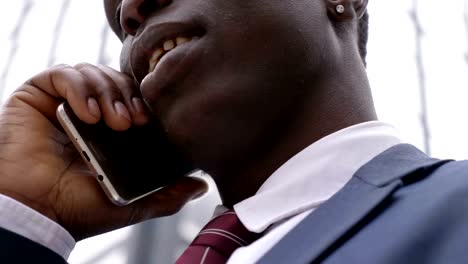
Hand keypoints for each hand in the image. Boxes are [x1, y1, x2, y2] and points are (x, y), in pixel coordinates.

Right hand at [0, 63, 206, 240]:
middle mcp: (89, 113)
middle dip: (126, 96)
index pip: (133, 99)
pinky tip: (85, 113)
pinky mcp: (39, 94)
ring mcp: (64, 102)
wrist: (36, 212)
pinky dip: (78, 87)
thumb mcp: (133, 204)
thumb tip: (201, 185)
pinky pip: (63, 73)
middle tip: (129, 122)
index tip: (148, 118)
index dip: (143, 101)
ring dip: (106, 92)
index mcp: (110, 132)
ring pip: (94, 73)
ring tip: (108, 120)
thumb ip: (168, 195)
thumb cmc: (78, 209)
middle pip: (116, 81)